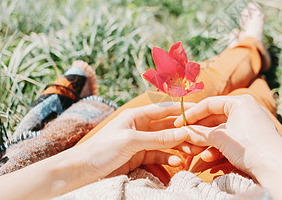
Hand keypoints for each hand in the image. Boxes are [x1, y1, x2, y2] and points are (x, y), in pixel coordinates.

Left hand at [77, 102, 191, 179]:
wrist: (80, 171)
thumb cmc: (101, 150)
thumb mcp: (131, 141)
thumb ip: (158, 138)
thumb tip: (183, 133)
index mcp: (137, 115)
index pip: (165, 110)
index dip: (183, 110)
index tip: (201, 112)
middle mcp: (140, 126)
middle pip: (168, 126)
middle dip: (184, 131)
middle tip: (200, 138)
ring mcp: (140, 142)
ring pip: (166, 142)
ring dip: (178, 147)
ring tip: (191, 153)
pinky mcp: (138, 157)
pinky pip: (159, 156)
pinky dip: (169, 159)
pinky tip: (177, 163)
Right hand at [173, 95, 281, 175]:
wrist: (275, 168)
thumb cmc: (249, 146)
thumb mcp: (220, 138)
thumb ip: (200, 134)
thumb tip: (183, 132)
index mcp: (240, 102)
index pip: (210, 104)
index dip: (192, 114)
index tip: (179, 123)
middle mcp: (247, 110)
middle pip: (215, 118)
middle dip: (199, 131)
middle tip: (184, 138)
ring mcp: (250, 126)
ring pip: (222, 132)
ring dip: (207, 142)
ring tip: (194, 151)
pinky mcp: (252, 140)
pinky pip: (231, 141)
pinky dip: (218, 149)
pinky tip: (208, 159)